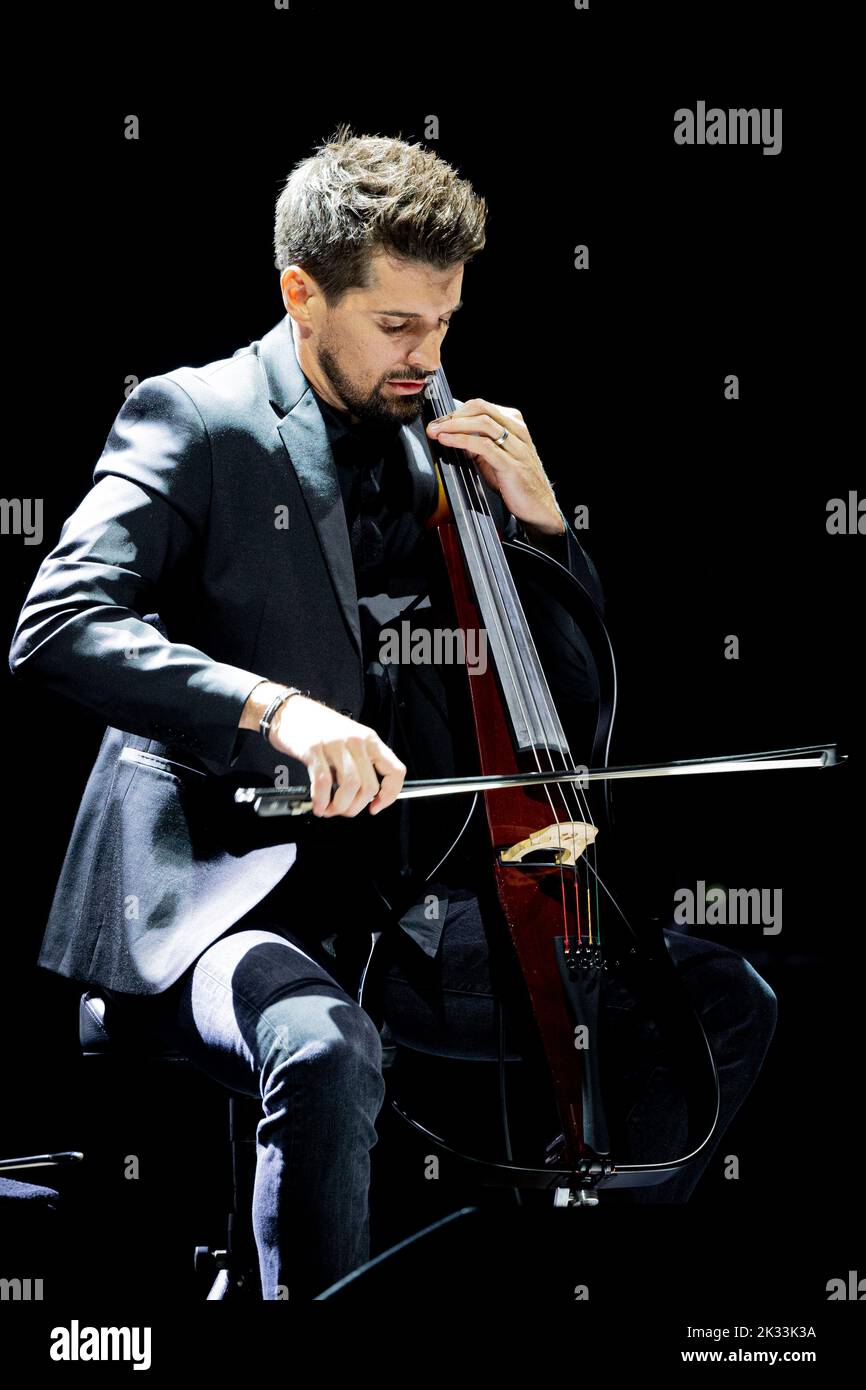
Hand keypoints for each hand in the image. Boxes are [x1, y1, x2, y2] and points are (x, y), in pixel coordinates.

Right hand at [269, 696, 405, 817]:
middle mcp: (356, 740)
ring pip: (350, 786)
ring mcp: (335, 744)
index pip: (395, 771)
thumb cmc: (317, 727)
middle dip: (356, 807)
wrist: (289, 711)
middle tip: (344, 811)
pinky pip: (323, 782)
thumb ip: (360, 762)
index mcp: (369, 739)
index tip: (376, 806)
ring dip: (340, 806)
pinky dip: (321, 800)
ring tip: (330, 810)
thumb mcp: (349, 739)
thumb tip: (364, 796)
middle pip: (369, 786)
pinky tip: (319, 805)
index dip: (389, 795)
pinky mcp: (313, 748)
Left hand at [426, 398, 564, 534]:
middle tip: (433, 425)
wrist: (538, 507)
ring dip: (454, 425)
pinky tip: (447, 441)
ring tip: (436, 432)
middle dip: (452, 415)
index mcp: (514, 425)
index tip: (438, 421)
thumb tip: (455, 437)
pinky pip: (484, 446)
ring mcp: (516, 447)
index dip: (456, 412)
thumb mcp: (495, 458)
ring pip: (482, 423)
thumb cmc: (517, 483)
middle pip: (481, 408)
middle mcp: (517, 431)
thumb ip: (479, 445)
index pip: (481, 407)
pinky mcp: (511, 465)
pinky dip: (462, 440)